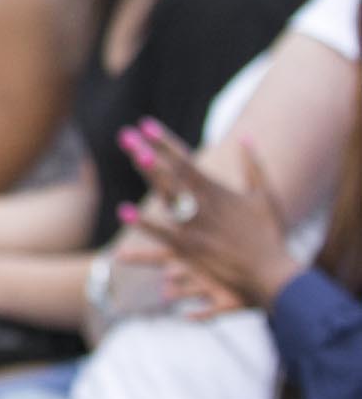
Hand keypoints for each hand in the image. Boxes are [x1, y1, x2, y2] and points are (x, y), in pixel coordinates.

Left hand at [123, 121, 301, 311]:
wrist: (274, 274)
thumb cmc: (271, 235)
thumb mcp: (265, 196)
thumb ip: (253, 165)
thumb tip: (246, 137)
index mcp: (217, 192)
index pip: (185, 161)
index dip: (164, 142)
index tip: (145, 124)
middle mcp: (205, 205)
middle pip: (171, 174)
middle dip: (148, 154)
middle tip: (126, 135)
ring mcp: (197, 226)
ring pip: (167, 198)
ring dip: (150, 179)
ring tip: (132, 162)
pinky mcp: (193, 250)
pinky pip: (163, 235)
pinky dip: (145, 224)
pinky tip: (125, 212)